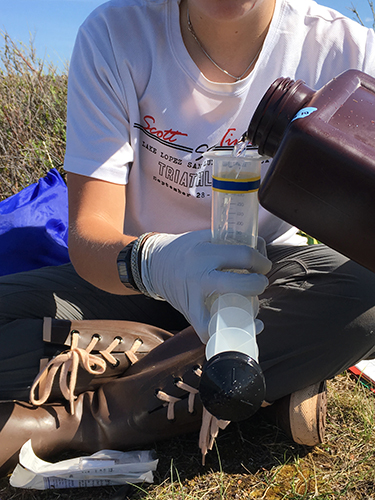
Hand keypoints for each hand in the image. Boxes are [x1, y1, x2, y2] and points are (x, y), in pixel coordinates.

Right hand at [141, 230, 270, 341]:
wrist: (154, 265)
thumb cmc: (185, 249)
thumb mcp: (205, 237)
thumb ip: (230, 241)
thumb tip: (261, 248)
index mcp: (205, 253)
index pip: (243, 256)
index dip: (261, 261)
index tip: (264, 266)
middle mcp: (198, 276)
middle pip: (236, 284)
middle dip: (257, 285)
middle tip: (260, 283)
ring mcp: (193, 297)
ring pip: (221, 314)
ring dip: (244, 315)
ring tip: (252, 310)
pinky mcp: (188, 313)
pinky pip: (207, 330)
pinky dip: (224, 334)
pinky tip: (241, 331)